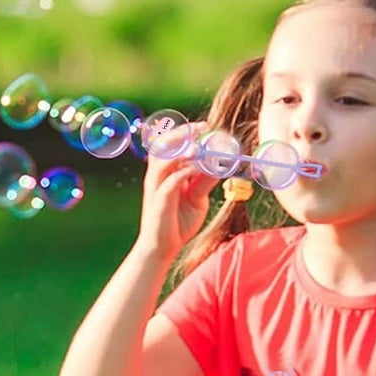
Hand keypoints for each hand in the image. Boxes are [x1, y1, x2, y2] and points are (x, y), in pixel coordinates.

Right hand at [138, 120, 219, 258]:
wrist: (162, 249)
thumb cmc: (177, 224)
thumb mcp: (197, 199)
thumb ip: (205, 182)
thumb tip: (220, 165)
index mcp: (165, 174)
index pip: (171, 145)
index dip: (186, 133)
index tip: (205, 127)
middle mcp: (157, 177)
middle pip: (163, 146)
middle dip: (182, 134)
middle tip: (201, 128)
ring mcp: (156, 188)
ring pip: (164, 160)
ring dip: (181, 149)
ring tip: (198, 145)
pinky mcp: (159, 201)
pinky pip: (171, 181)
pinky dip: (185, 171)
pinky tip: (198, 168)